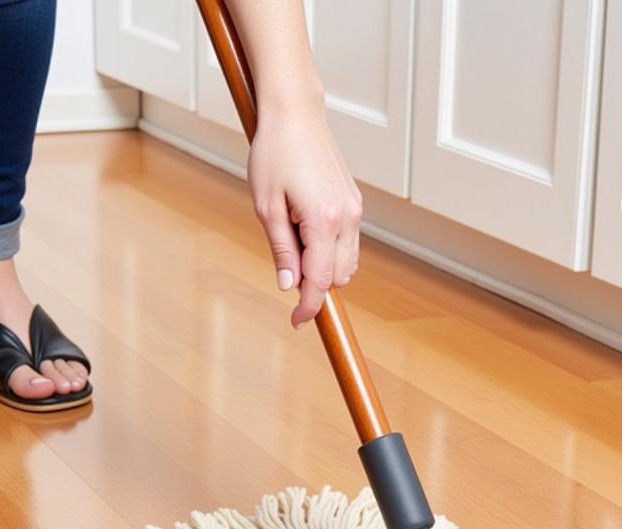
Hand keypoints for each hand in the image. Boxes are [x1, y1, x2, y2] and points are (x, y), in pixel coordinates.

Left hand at [248, 104, 362, 328]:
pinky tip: (307, 231)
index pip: (321, 280)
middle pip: (339, 277)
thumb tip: (289, 286)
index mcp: (323, 220)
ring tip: (294, 240)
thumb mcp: (266, 206)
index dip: (308, 306)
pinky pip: (348, 244)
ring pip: (347, 264)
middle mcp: (347, 218)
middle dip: (315, 283)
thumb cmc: (275, 153)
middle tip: (286, 264)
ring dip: (324, 267)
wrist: (295, 114)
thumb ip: (281, 250)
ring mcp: (355, 211)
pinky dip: (330, 250)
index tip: (296, 321)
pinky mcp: (355, 204)